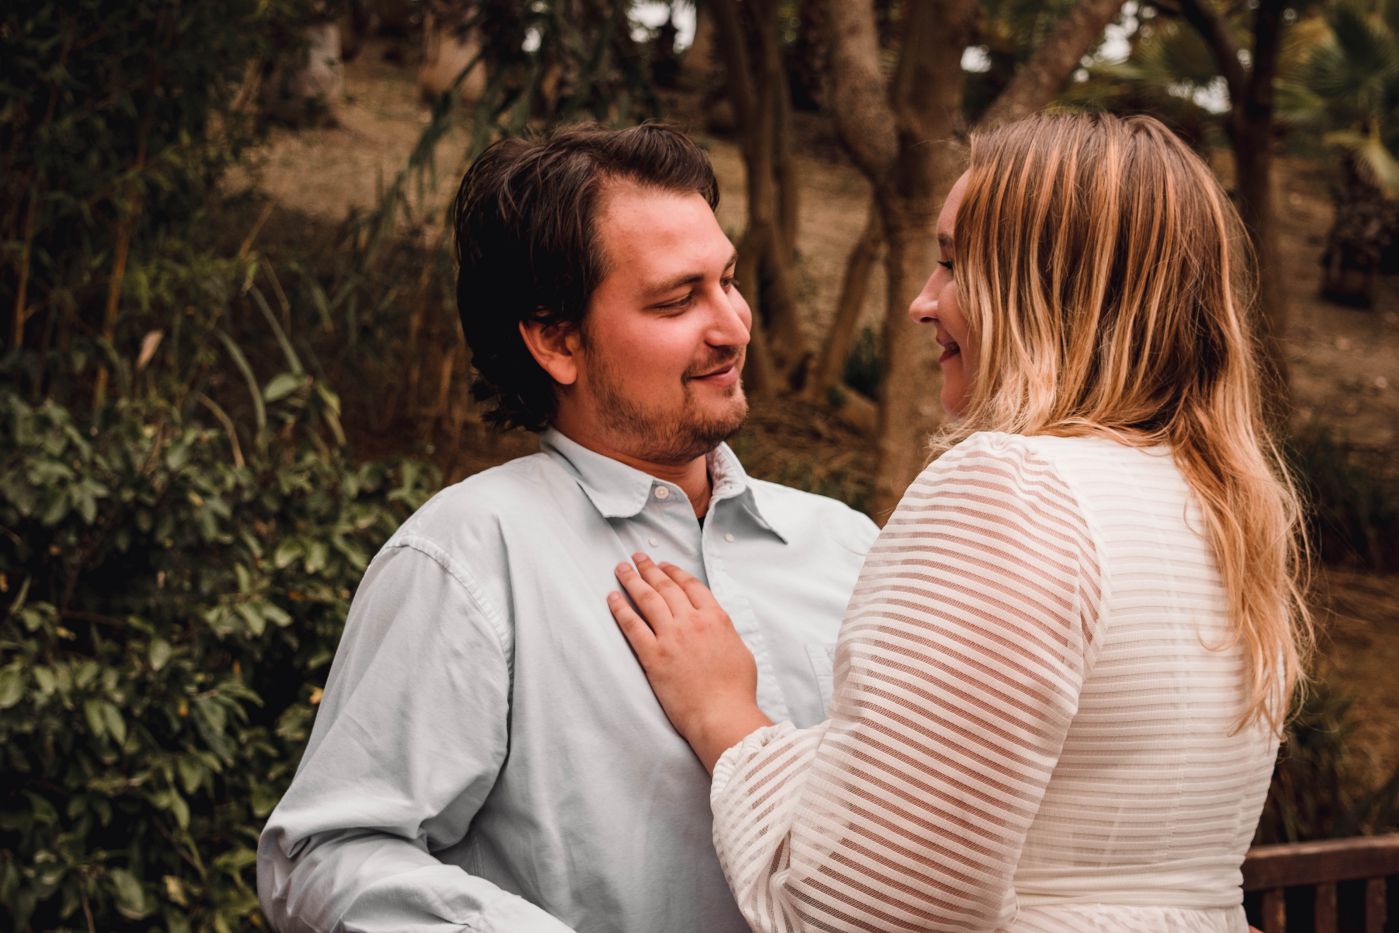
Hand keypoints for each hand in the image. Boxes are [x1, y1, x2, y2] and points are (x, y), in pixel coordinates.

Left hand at [609, 554, 770, 772]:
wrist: (722, 714)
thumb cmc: (736, 690)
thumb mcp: (740, 651)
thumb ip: (725, 633)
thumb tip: (716, 626)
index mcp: (716, 618)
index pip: (691, 585)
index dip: (674, 572)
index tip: (663, 565)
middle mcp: (692, 621)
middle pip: (666, 587)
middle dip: (649, 569)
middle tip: (637, 558)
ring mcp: (671, 637)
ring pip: (648, 599)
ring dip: (633, 580)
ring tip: (621, 568)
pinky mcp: (653, 656)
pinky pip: (632, 625)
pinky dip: (621, 609)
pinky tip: (612, 597)